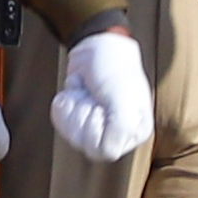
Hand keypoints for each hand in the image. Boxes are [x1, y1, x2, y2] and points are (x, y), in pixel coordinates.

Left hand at [47, 24, 153, 165]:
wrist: (96, 45)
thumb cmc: (114, 68)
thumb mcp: (123, 98)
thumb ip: (120, 128)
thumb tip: (107, 153)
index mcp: (136, 132)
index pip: (104, 150)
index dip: (96, 126)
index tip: (103, 105)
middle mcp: (118, 134)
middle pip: (84, 143)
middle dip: (83, 114)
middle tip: (94, 96)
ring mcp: (98, 127)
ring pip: (71, 135)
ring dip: (73, 107)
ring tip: (86, 92)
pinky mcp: (81, 118)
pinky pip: (62, 123)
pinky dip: (64, 104)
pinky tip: (76, 92)